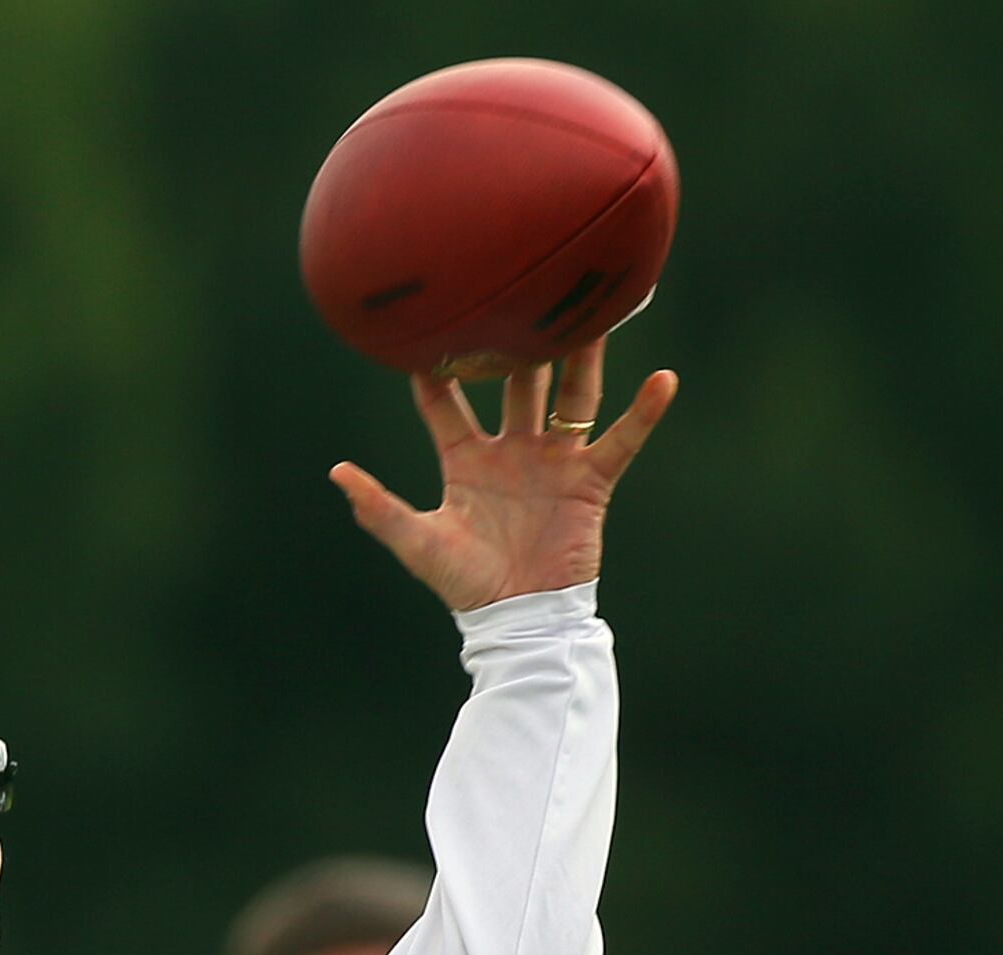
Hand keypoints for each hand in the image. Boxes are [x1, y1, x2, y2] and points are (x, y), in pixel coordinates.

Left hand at [333, 337, 677, 612]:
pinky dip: (644, 412)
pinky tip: (665, 379)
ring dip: (582, 355)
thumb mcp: (418, 543)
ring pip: (571, 395)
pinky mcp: (590, 483)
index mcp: (466, 460)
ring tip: (592, 307)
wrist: (518, 620)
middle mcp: (512, 451)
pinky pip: (621, 440)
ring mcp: (553, 462)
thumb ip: (379, 507)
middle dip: (520, 340)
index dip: (436, 367)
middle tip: (522, 285)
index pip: (447, 402)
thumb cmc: (465, 585)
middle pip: (518, 383)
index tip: (429, 319)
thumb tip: (337, 472)